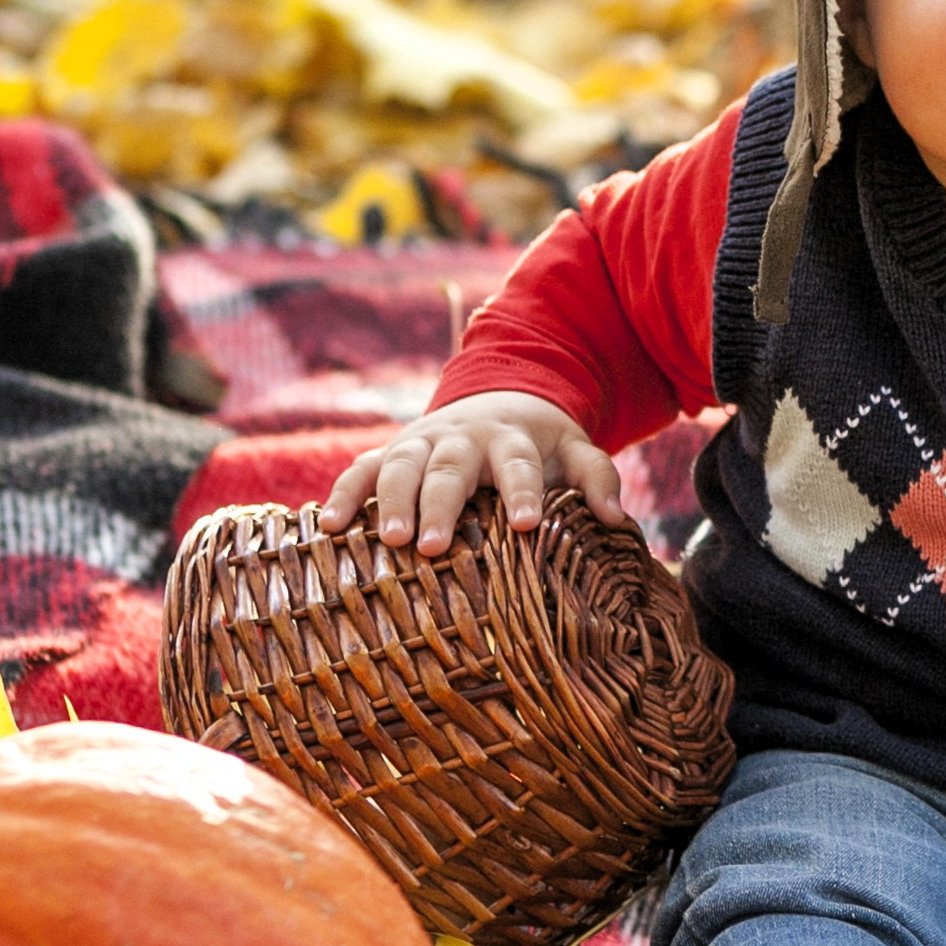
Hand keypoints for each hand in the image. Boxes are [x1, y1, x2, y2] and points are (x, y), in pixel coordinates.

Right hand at [321, 392, 625, 555]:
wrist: (500, 398)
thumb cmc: (540, 446)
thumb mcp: (576, 452)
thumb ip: (597, 479)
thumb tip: (616, 520)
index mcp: (511, 440)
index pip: (517, 465)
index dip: (522, 491)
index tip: (526, 523)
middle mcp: (462, 438)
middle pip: (450, 469)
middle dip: (440, 505)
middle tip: (432, 547)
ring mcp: (422, 443)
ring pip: (402, 465)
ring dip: (392, 501)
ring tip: (389, 541)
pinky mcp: (391, 452)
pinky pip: (363, 469)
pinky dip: (345, 493)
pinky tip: (329, 527)